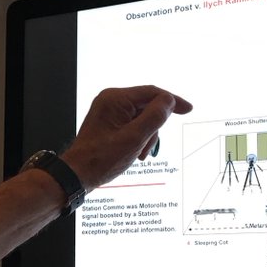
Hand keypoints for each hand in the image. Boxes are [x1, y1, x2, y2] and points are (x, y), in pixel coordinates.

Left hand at [61, 86, 191, 190]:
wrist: (77, 174)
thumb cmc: (101, 158)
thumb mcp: (134, 138)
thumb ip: (154, 117)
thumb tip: (169, 101)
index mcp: (115, 98)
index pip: (152, 92)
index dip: (172, 101)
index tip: (188, 109)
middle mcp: (111, 100)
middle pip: (147, 106)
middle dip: (154, 127)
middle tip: (147, 148)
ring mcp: (109, 111)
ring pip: (141, 118)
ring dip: (146, 136)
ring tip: (138, 154)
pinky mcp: (109, 122)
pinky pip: (132, 124)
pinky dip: (138, 138)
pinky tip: (134, 153)